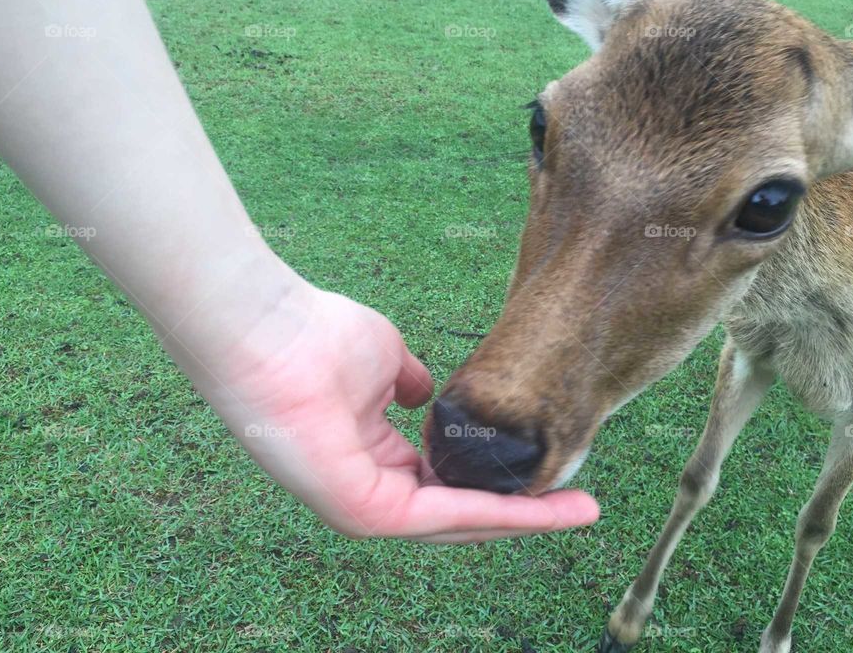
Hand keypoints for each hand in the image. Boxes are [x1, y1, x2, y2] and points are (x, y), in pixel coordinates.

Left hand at [194, 283, 599, 542]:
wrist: (270, 330)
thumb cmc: (316, 336)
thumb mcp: (385, 362)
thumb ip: (411, 383)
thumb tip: (428, 393)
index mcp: (373, 454)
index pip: (444, 481)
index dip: (497, 481)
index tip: (550, 472)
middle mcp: (370, 487)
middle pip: (459, 511)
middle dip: (523, 511)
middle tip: (583, 508)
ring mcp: (363, 505)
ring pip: (456, 522)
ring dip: (521, 519)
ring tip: (580, 512)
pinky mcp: (361, 512)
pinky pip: (440, 517)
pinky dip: (492, 513)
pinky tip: (538, 508)